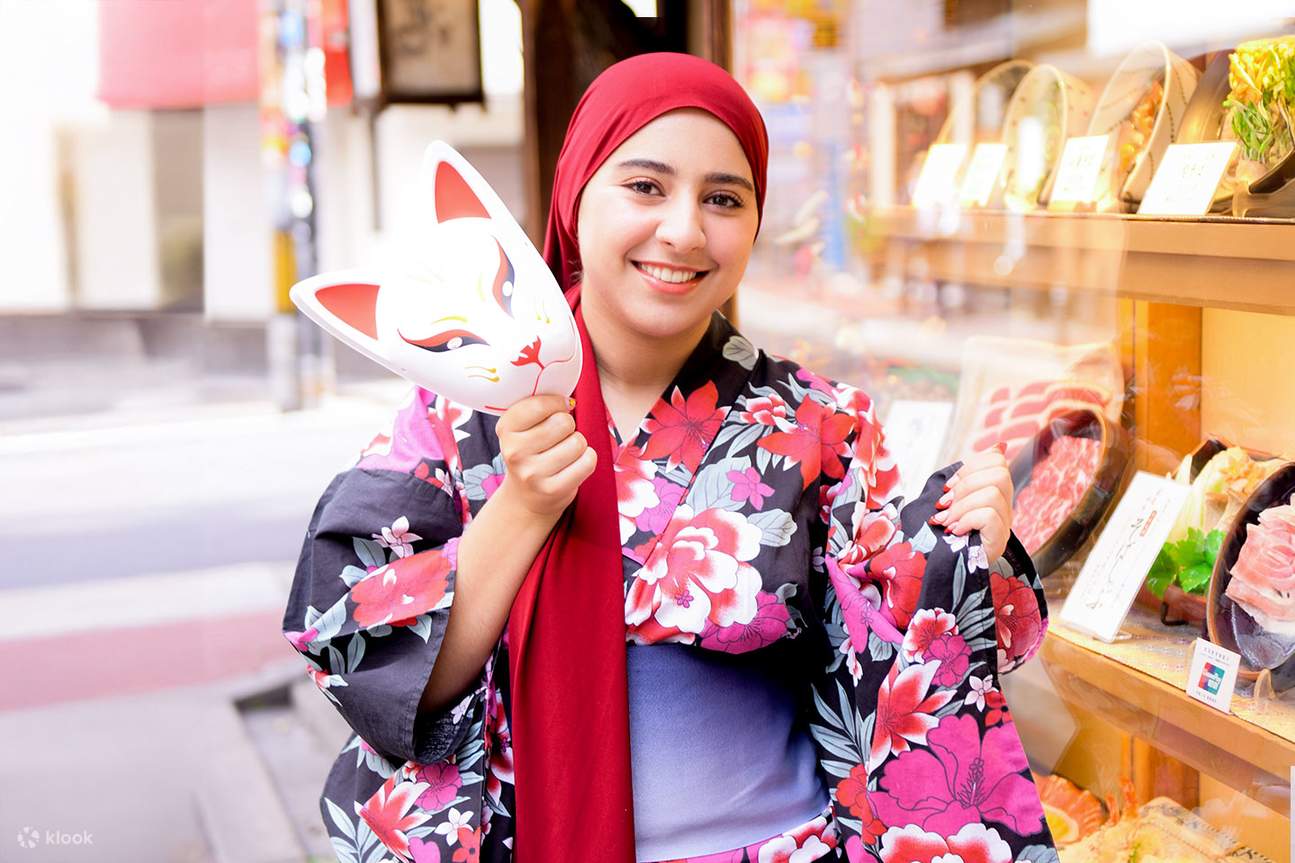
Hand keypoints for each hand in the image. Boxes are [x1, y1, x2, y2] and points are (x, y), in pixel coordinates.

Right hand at [496, 395, 596, 519]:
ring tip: (564, 452)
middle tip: (558, 436)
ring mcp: (533, 473)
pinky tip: (573, 464)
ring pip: (578, 442)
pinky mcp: (553, 489)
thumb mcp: (522, 427)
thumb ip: (538, 406)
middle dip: (568, 425)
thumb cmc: (530, 452)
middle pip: (564, 422)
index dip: (556, 403)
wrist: (525, 497)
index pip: (539, 404)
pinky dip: (587, 459)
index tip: (558, 408)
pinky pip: (588, 461)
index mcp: (506, 429)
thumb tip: (568, 400)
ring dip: (577, 444)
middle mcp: (515, 452)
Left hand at [929, 443, 1013, 559]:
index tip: (949, 486)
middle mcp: (1005, 506)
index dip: (970, 466)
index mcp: (995, 491)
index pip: (998, 460)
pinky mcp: (999, 539)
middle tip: (944, 504)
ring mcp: (1005, 523)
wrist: (944, 566)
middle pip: (999, 474)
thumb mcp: (956, 499)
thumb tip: (1001, 446)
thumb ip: (972, 475)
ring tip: (946, 520)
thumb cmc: (948, 531)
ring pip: (993, 493)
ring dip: (961, 506)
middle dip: (965, 485)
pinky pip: (989, 515)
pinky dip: (967, 520)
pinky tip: (955, 531)